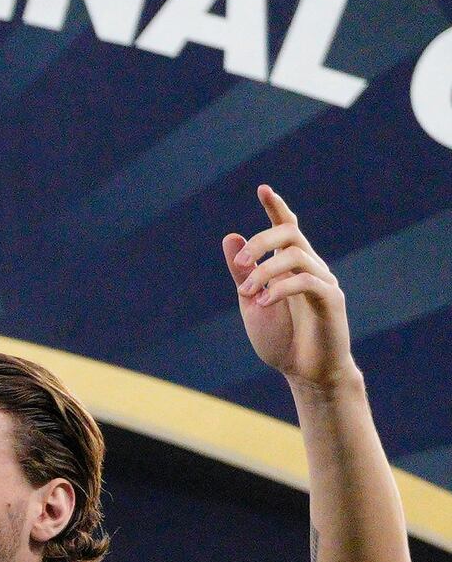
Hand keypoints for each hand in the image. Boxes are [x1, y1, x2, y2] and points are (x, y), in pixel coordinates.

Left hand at [228, 183, 353, 391]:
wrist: (305, 372)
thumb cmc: (281, 339)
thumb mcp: (252, 303)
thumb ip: (243, 272)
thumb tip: (230, 236)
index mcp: (289, 267)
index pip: (286, 228)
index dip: (276, 208)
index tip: (263, 189)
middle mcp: (309, 267)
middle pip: (289, 233)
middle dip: (261, 242)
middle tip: (240, 264)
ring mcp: (323, 282)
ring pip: (296, 256)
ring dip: (264, 272)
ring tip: (247, 295)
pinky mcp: (331, 300)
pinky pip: (307, 282)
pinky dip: (280, 288)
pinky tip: (263, 302)